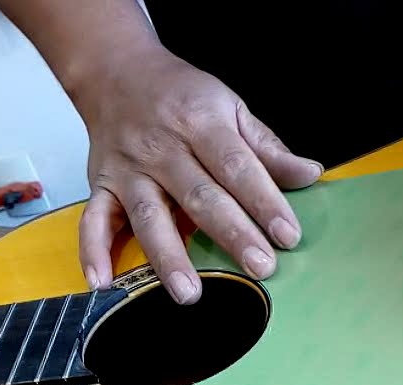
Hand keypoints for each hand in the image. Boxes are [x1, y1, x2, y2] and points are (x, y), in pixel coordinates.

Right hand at [72, 44, 322, 301]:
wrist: (117, 72)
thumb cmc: (181, 96)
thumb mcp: (231, 108)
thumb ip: (268, 148)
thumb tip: (310, 174)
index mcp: (201, 123)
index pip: (238, 167)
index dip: (265, 202)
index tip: (288, 235)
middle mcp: (162, 147)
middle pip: (200, 196)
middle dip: (232, 234)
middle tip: (260, 268)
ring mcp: (128, 169)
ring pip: (148, 216)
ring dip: (168, 257)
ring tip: (190, 294)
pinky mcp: (101, 185)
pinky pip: (92, 221)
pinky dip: (93, 252)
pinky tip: (103, 282)